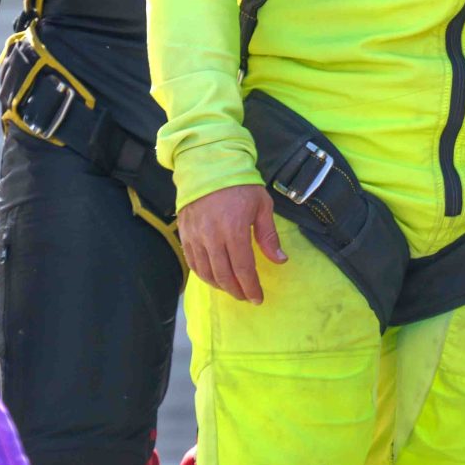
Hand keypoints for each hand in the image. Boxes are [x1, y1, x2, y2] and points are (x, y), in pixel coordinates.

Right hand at [178, 183, 285, 301]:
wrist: (208, 166)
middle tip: (247, 297)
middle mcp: (212, 237)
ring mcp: (195, 236)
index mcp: (234, 230)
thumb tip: (280, 260)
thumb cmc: (240, 185)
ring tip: (233, 289)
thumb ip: (269, 236)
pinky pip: (192, 262)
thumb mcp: (262, 206)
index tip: (258, 298)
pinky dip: (203, 275)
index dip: (250, 287)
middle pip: (224, 275)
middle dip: (237, 291)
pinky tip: (214, 278)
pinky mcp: (184, 234)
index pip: (243, 268)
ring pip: (206, 272)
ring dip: (220, 286)